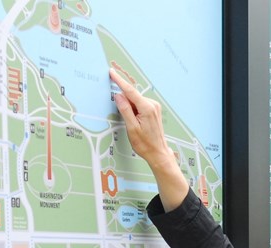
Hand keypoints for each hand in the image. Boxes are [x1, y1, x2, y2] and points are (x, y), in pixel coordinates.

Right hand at [109, 69, 188, 206]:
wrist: (157, 152)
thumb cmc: (145, 143)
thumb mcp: (131, 128)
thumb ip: (125, 110)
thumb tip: (119, 96)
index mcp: (147, 108)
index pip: (130, 91)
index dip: (120, 81)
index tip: (112, 73)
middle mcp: (152, 105)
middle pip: (132, 96)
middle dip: (124, 102)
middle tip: (126, 119)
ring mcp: (154, 106)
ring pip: (135, 101)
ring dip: (130, 108)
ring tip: (133, 124)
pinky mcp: (154, 109)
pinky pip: (140, 105)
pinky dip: (134, 110)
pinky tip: (136, 122)